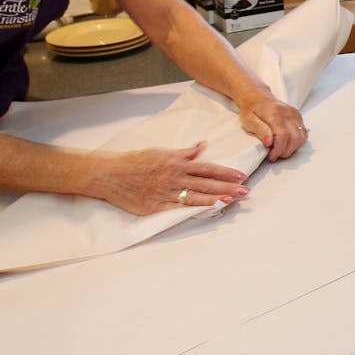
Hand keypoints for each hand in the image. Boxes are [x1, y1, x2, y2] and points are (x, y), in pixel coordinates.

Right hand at [99, 141, 250, 215]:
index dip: (225, 172)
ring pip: (195, 196)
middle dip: (227, 187)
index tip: (241, 175)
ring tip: (231, 200)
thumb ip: (184, 152)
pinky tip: (206, 209)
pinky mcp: (155, 206)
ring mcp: (165, 192)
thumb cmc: (135, 161)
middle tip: (245, 191)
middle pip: (205, 182)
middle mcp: (174, 177)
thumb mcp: (161, 151)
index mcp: (176, 162)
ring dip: (214, 198)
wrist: (109, 174)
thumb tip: (202, 145)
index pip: (207, 167)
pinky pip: (178, 208)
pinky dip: (193, 209)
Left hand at [236, 89, 308, 161]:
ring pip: (302, 137)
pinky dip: (296, 142)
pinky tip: (286, 143)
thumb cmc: (251, 109)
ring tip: (280, 149)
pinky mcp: (298, 116)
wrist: (257, 96)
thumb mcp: (248, 121)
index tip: (271, 157)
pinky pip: (303, 133)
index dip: (278, 150)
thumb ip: (260, 130)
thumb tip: (269, 142)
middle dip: (286, 151)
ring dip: (292, 148)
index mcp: (275, 113)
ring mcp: (294, 114)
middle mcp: (288, 113)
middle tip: (275, 155)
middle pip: (295, 138)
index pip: (283, 136)